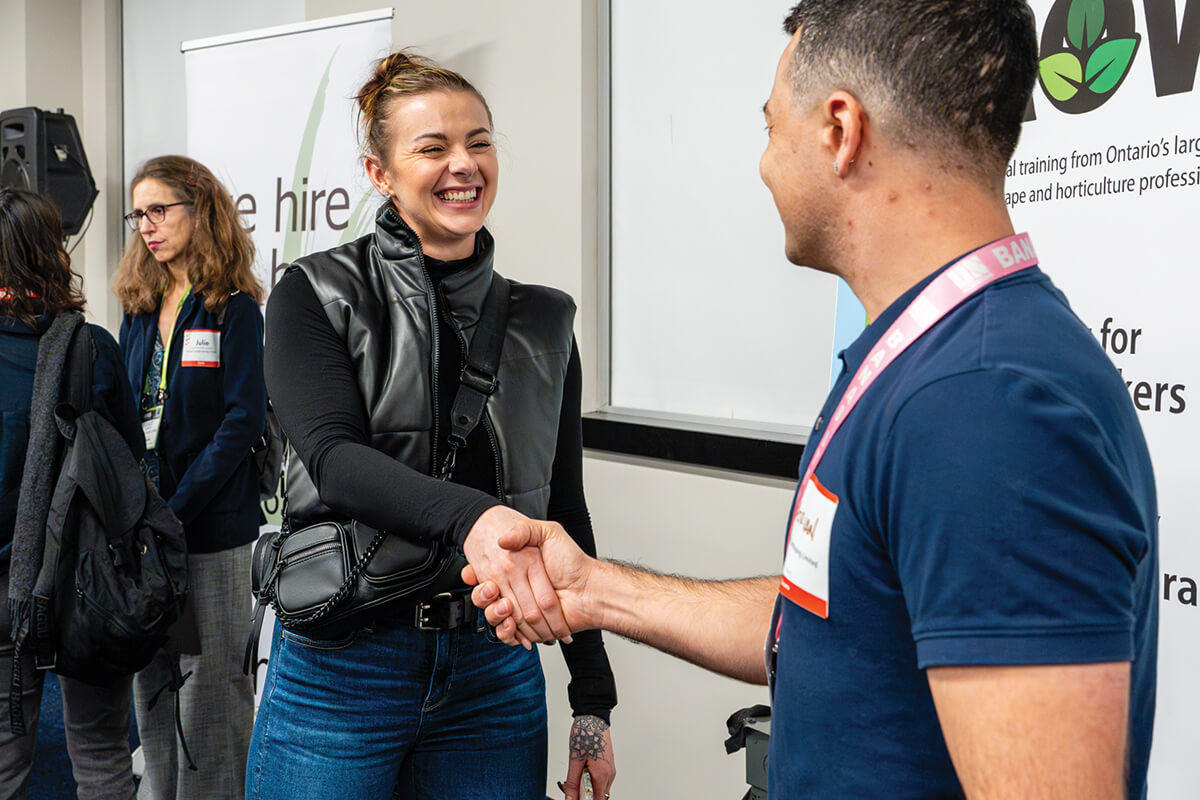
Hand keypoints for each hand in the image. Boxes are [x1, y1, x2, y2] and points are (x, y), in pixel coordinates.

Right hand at [461, 506, 572, 645]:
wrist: (592, 587)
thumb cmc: (573, 560)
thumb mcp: (549, 532)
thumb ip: (526, 530)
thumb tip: (503, 539)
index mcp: (516, 567)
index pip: (490, 578)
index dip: (485, 585)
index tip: (489, 585)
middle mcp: (515, 587)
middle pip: (492, 600)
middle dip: (493, 602)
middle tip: (501, 598)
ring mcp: (520, 607)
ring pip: (496, 617)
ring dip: (498, 617)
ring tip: (507, 609)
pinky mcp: (527, 626)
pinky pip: (508, 633)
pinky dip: (508, 634)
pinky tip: (512, 627)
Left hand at [559, 715, 614, 799]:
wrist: (593, 718)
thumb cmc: (585, 734)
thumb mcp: (574, 761)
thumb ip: (572, 783)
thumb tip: (570, 798)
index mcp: (602, 775)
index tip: (576, 797)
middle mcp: (610, 773)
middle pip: (600, 796)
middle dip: (587, 795)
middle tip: (574, 788)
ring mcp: (611, 769)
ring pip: (601, 788)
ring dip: (589, 787)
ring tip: (578, 776)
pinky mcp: (609, 764)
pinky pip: (602, 779)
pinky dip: (593, 780)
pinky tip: (584, 770)